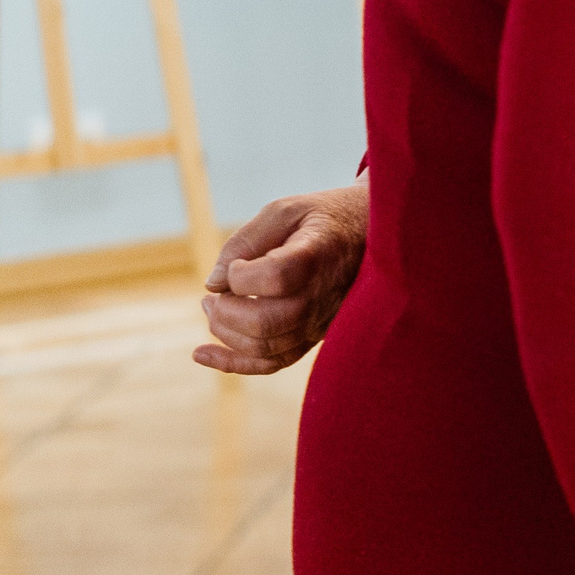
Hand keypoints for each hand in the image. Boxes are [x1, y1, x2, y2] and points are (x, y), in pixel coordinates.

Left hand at [193, 180, 370, 374]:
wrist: (371, 236)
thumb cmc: (321, 218)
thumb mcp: (284, 210)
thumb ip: (245, 240)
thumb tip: (213, 283)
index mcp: (317, 255)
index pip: (275, 277)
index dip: (242, 275)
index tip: (238, 265)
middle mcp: (322, 295)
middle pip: (267, 322)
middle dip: (225, 311)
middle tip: (213, 296)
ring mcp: (320, 321)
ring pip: (266, 347)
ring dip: (226, 333)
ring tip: (212, 308)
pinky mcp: (314, 336)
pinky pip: (274, 363)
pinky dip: (235, 364)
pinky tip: (203, 355)